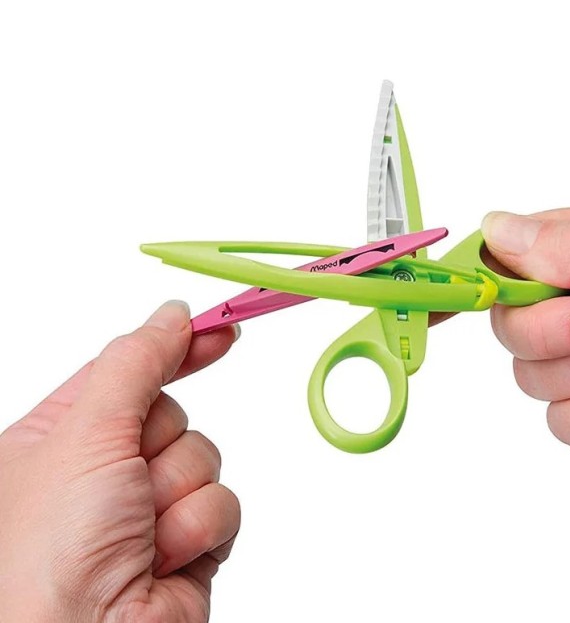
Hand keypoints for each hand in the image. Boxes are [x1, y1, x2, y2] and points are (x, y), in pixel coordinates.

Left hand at [0, 301, 240, 621]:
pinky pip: (223, 504)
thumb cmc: (44, 556)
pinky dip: (199, 527)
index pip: (127, 372)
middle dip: (159, 445)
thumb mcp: (86, 431)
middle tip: (128, 479)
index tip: (220, 329)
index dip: (174, 349)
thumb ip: (137, 361)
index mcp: (59, 440)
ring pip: (203, 459)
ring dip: (177, 492)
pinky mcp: (186, 545)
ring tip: (138, 533)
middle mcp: (102, 475)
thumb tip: (173, 314)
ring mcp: (146, 511)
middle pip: (172, 415)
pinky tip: (164, 557)